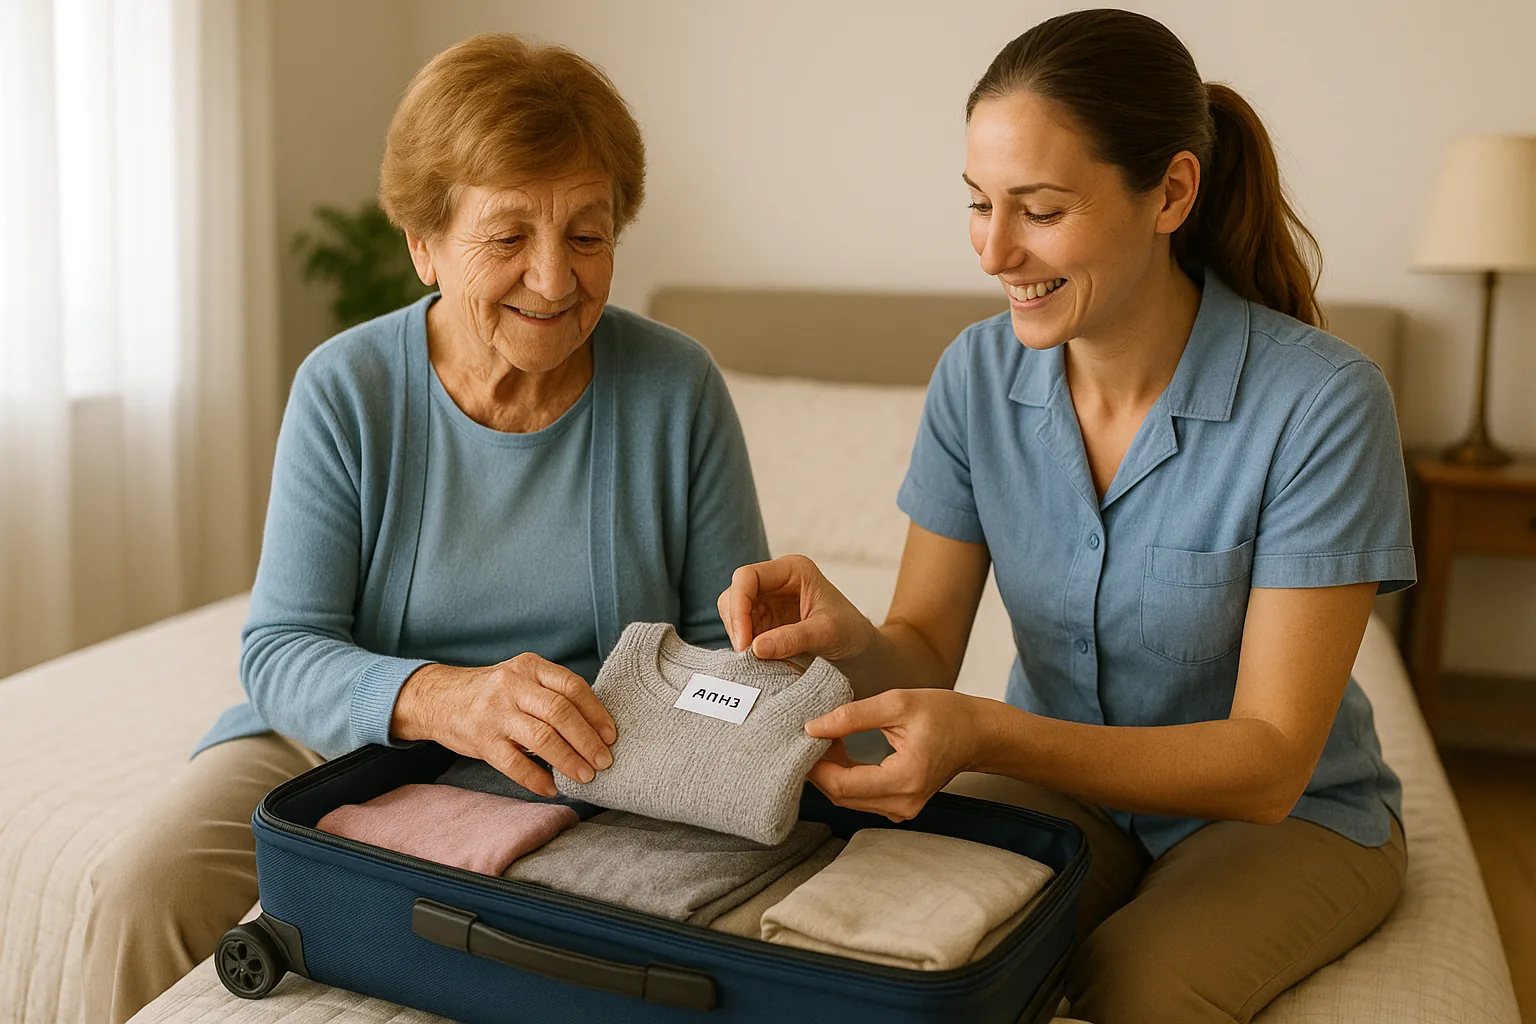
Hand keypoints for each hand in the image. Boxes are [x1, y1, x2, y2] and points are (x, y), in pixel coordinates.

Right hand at [391, 653, 616, 797]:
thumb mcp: (522, 677)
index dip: (596, 712)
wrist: (440, 699)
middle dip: (587, 740)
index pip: (572, 687)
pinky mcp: (482, 740)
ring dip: (568, 760)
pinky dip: (537, 778)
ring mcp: (495, 713)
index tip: (611, 735)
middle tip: (604, 761)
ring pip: (541, 737)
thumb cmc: (494, 692)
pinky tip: (552, 787)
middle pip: (560, 712)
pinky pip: (514, 763)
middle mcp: (513, 685)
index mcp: (530, 667)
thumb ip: (552, 691)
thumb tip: (596, 726)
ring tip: (585, 777)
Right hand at [716, 554, 875, 660]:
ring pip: (733, 614)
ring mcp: (767, 602)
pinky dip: (745, 647)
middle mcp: (775, 582)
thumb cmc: (851, 632)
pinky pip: (742, 632)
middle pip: (734, 594)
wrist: (860, 650)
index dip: (739, 606)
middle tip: (746, 657)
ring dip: (739, 637)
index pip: (747, 577)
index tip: (744, 642)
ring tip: (755, 661)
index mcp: (792, 570)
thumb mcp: (827, 633)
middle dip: (736, 625)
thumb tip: (755, 648)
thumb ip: (792, 638)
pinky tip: (757, 662)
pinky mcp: (764, 623)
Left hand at [804, 688, 991, 821]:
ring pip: (848, 799)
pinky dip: (846, 776)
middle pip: (841, 796)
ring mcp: (903, 809)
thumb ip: (853, 716)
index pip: (842, 785)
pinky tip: (843, 750)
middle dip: (820, 768)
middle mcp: (903, 803)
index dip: (816, 764)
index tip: (805, 736)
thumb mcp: (897, 703)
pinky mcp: (900, 806)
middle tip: (814, 734)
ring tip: (829, 738)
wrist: (978, 733)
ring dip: (832, 772)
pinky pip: (861, 798)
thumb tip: (812, 727)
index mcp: (905, 779)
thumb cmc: (945, 713)